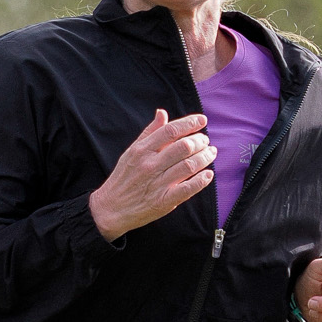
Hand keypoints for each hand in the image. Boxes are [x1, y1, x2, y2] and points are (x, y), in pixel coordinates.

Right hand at [89, 109, 215, 242]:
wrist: (110, 209)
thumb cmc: (123, 178)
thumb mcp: (131, 151)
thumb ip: (149, 133)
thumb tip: (162, 113)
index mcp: (141, 150)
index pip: (170, 131)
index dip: (189, 123)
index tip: (202, 121)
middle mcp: (149, 165)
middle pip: (183, 147)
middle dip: (200, 141)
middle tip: (206, 141)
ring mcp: (157, 184)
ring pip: (188, 166)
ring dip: (205, 157)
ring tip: (210, 153)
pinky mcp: (163, 201)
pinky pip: (187, 189)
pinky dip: (201, 181)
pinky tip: (208, 174)